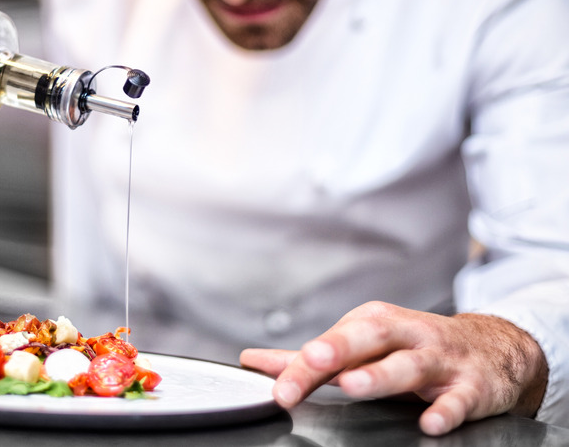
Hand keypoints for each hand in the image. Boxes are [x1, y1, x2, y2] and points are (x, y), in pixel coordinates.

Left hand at [239, 301, 547, 435]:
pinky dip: (446, 409)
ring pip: (409, 365)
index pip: (331, 344)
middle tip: (311, 362)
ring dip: (381, 375)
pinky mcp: (471, 386)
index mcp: (372, 324)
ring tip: (354, 386)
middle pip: (367, 338)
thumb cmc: (412, 346)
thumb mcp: (362, 345)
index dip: (301, 366)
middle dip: (337, 348)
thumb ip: (309, 358)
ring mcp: (439, 359)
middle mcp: (404, 336)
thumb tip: (254, 362)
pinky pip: (459, 399)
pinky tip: (430, 422)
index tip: (279, 388)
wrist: (492, 348)